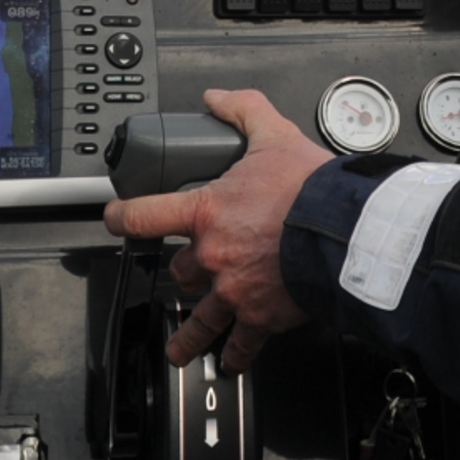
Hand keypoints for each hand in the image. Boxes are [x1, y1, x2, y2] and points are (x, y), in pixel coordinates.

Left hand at [99, 88, 332, 369]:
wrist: (344, 232)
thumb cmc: (311, 189)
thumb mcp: (274, 135)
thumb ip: (243, 112)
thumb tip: (219, 98)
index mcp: (208, 212)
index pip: (146, 214)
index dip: (122, 216)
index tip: (115, 220)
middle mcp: (213, 256)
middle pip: (180, 271)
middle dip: (186, 272)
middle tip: (188, 274)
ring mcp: (234, 291)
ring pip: (199, 319)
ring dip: (188, 336)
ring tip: (180, 349)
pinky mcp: (261, 317)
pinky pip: (240, 343)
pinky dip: (234, 354)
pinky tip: (229, 361)